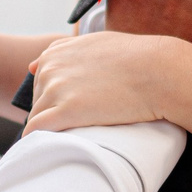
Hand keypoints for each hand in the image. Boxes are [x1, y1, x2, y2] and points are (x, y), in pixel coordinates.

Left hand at [20, 30, 183, 133]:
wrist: (159, 71)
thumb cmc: (135, 57)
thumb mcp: (95, 44)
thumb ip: (64, 52)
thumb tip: (32, 65)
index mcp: (56, 53)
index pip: (40, 80)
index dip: (56, 96)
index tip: (74, 106)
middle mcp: (51, 69)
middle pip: (38, 100)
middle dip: (52, 112)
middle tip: (78, 122)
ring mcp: (56, 90)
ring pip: (37, 116)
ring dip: (48, 129)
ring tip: (68, 137)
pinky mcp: (66, 112)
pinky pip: (37, 130)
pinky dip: (38, 139)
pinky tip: (48, 147)